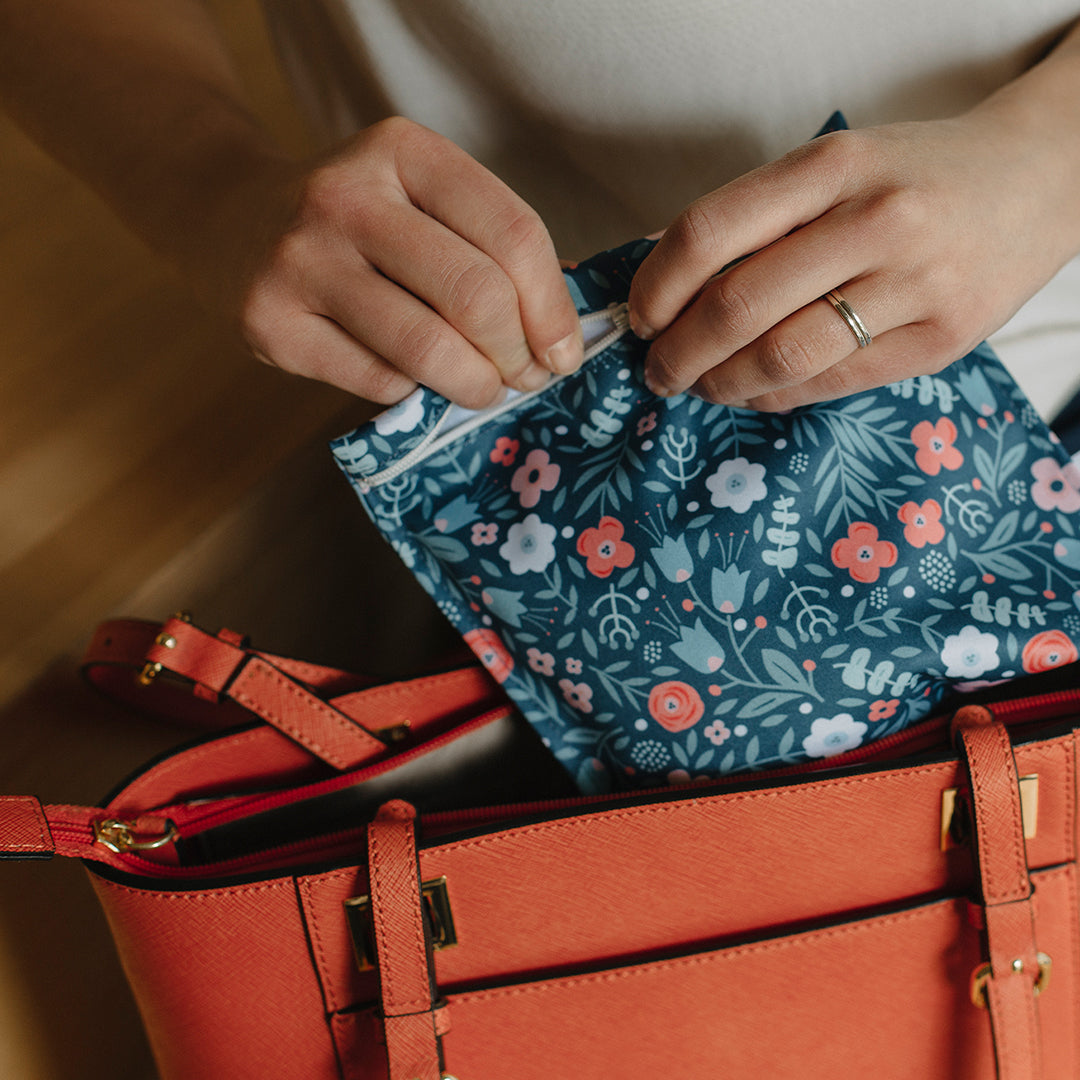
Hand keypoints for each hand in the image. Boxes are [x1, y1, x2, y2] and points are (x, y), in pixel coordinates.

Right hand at [225, 117, 582, 407]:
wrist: (230, 219)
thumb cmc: (358, 220)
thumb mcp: (422, 199)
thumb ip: (491, 247)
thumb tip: (564, 331)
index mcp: (403, 151)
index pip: (513, 233)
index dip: (553, 308)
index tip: (562, 352)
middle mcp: (347, 196)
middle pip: (476, 296)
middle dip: (517, 355)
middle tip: (523, 376)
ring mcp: (300, 260)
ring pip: (428, 349)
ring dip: (475, 386)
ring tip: (481, 388)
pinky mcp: (270, 323)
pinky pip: (379, 381)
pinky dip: (414, 392)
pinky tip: (412, 378)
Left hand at [628, 79, 1079, 410]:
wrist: (1034, 183)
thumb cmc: (910, 177)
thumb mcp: (834, 167)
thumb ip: (757, 217)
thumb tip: (662, 279)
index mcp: (832, 166)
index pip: (709, 232)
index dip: (656, 286)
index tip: (641, 317)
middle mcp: (875, 220)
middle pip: (737, 306)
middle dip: (678, 352)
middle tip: (658, 369)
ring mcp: (915, 284)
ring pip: (782, 357)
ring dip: (719, 383)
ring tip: (699, 385)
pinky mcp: (940, 340)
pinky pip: (830, 384)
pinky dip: (773, 396)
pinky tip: (753, 391)